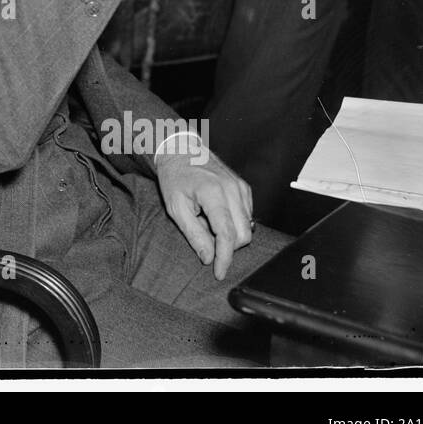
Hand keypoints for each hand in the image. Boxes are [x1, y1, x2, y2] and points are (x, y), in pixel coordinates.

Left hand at [156, 143, 253, 280]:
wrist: (180, 151)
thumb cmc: (174, 177)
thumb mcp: (176, 207)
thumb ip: (193, 234)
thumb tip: (208, 257)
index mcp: (213, 193)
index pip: (227, 234)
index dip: (224, 257)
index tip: (219, 273)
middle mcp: (232, 189)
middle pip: (243, 234)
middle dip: (227, 247)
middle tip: (205, 242)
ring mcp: (240, 187)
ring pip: (248, 227)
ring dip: (230, 235)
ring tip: (206, 223)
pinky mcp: (244, 188)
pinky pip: (248, 216)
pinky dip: (235, 224)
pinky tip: (216, 217)